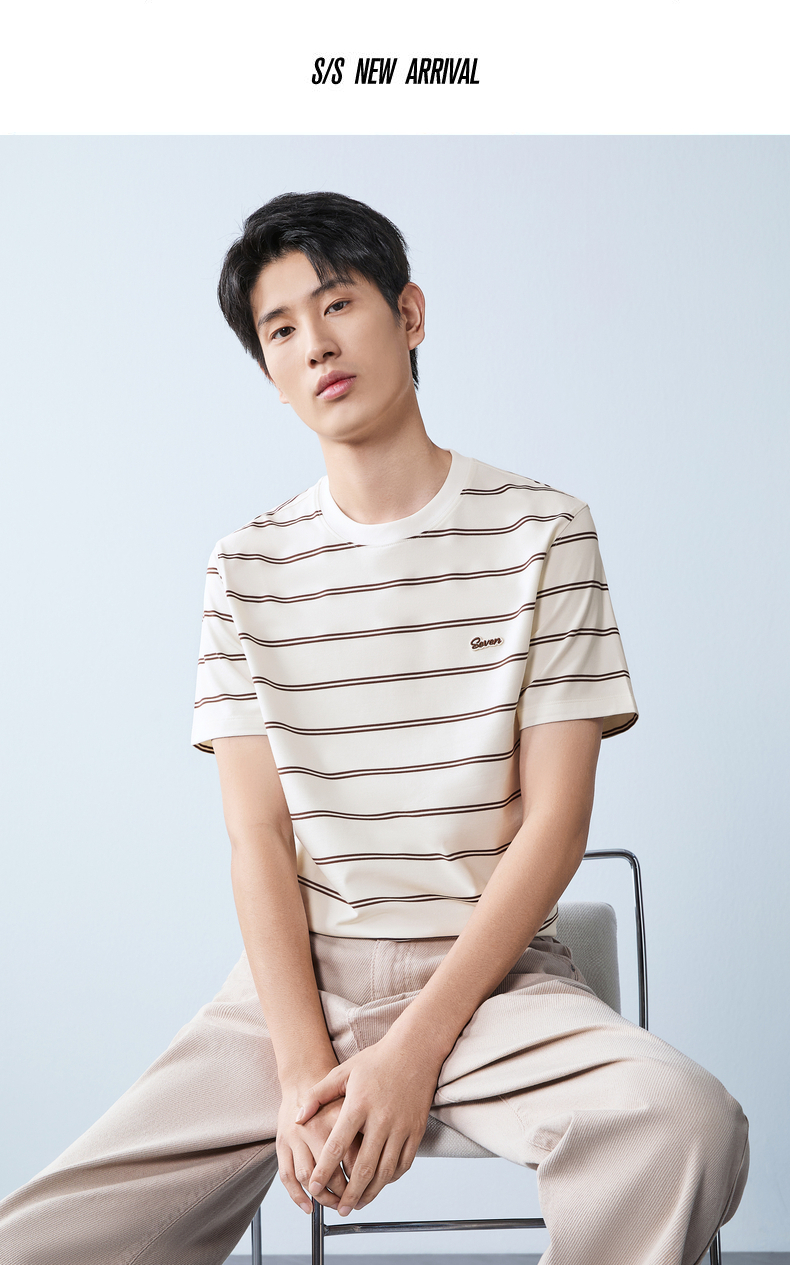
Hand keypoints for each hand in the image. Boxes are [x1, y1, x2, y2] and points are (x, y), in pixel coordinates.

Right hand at [276, 1087, 361, 1213]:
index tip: (367, 1190)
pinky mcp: (281, 1144)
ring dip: (322, 1197)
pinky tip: (309, 1207)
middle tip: (352, 1202)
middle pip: (330, 1172)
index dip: (361, 1180)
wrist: (306, 1077)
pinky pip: (287, 1176)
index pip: (352, 1159)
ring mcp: (295, 1137)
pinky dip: (297, 1196)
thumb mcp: (355, 1103)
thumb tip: (381, 1160)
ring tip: (334, 1204)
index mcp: (337, 1118)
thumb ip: (367, 1128)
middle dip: (343, 1193)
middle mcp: (313, 1128)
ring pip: (307, 1178)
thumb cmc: (335, 1093)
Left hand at [298, 1033, 440, 1215]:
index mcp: (359, 1104)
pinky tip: (380, 1184)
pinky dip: (391, 1178)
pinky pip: (404, 1163)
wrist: (415, 1050)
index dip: (324, 1169)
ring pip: (385, 1170)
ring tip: (358, 1204)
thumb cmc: (376, 1060)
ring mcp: (401, 1126)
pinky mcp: (416, 1130)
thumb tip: (298, 1117)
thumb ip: (318, 1095)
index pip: (337, 1144)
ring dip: (371, 1192)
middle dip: (350, 1193)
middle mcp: (381, 1119)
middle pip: (363, 1166)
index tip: (313, 1186)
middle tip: (339, 1209)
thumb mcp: (343, 1072)